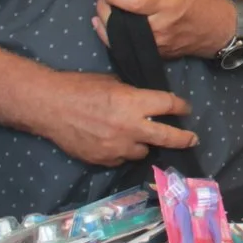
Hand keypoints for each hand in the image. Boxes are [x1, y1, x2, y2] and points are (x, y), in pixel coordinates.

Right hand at [37, 73, 200, 166]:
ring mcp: (118, 147)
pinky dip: (122, 151)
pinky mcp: (105, 160)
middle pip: (168, 137)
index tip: (185, 109)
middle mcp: (131, 127)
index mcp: (134, 102)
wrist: (50, 107)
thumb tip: (145, 102)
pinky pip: (122, 158)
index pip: (169, 105)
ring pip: (144, 151)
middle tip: (192, 139)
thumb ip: (132, 95)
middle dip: (183, 139)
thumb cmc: (80, 87)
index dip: (181, 107)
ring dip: (144, 144)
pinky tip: (114, 143)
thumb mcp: (112, 82)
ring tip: (137, 137)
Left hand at [94, 0, 234, 58]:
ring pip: (123, 38)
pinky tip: (106, 27)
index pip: (133, 2)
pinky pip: (131, 47)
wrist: (219, 27)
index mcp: (166, 2)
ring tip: (99, 12)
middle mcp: (159, 25)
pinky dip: (115, 38)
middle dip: (105, 10)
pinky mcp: (158, 52)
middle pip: (123, 22)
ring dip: (106, 25)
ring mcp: (157, 42)